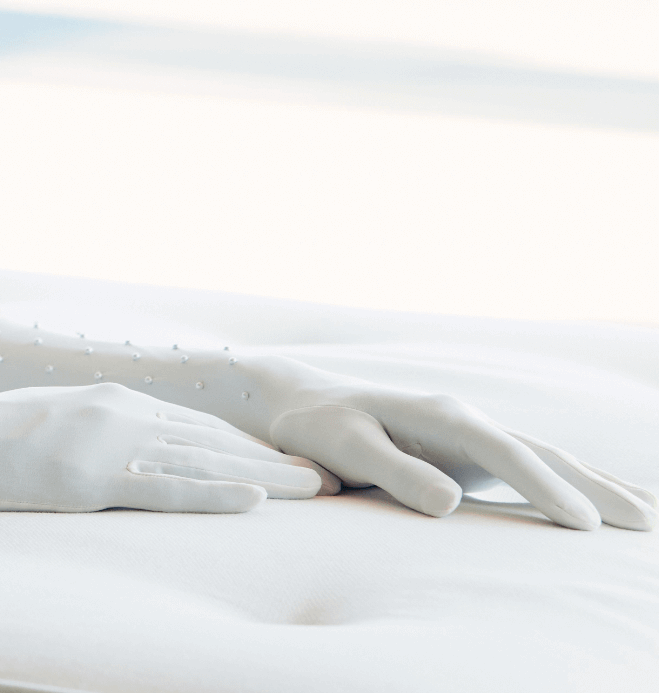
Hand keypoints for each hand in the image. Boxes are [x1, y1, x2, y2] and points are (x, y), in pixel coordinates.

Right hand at [0, 383, 328, 513]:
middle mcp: (118, 412)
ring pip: (205, 461)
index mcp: (110, 399)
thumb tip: (120, 458)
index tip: (295, 458)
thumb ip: (91, 434)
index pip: (198, 425)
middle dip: (277, 458)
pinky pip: (163, 489)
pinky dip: (214, 494)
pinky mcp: (85, 478)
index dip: (252, 444)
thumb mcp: (45, 425)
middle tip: (332, 473)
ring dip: (268, 477)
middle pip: (215, 440)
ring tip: (319, 490)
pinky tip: (255, 501)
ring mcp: (104, 443)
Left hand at [267, 384, 655, 530]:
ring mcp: (473, 436)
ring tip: (644, 517)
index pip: (504, 452)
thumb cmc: (317, 426)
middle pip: (542, 453)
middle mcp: (466, 420)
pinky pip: (531, 470)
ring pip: (546, 459)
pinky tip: (597, 505)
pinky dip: (570, 485)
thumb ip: (392, 472)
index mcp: (440, 414)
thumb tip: (449, 504)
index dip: (544, 486)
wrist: (303, 404)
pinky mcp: (471, 455)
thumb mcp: (343, 445)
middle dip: (594, 486)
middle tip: (645, 523)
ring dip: (594, 486)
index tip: (580, 523)